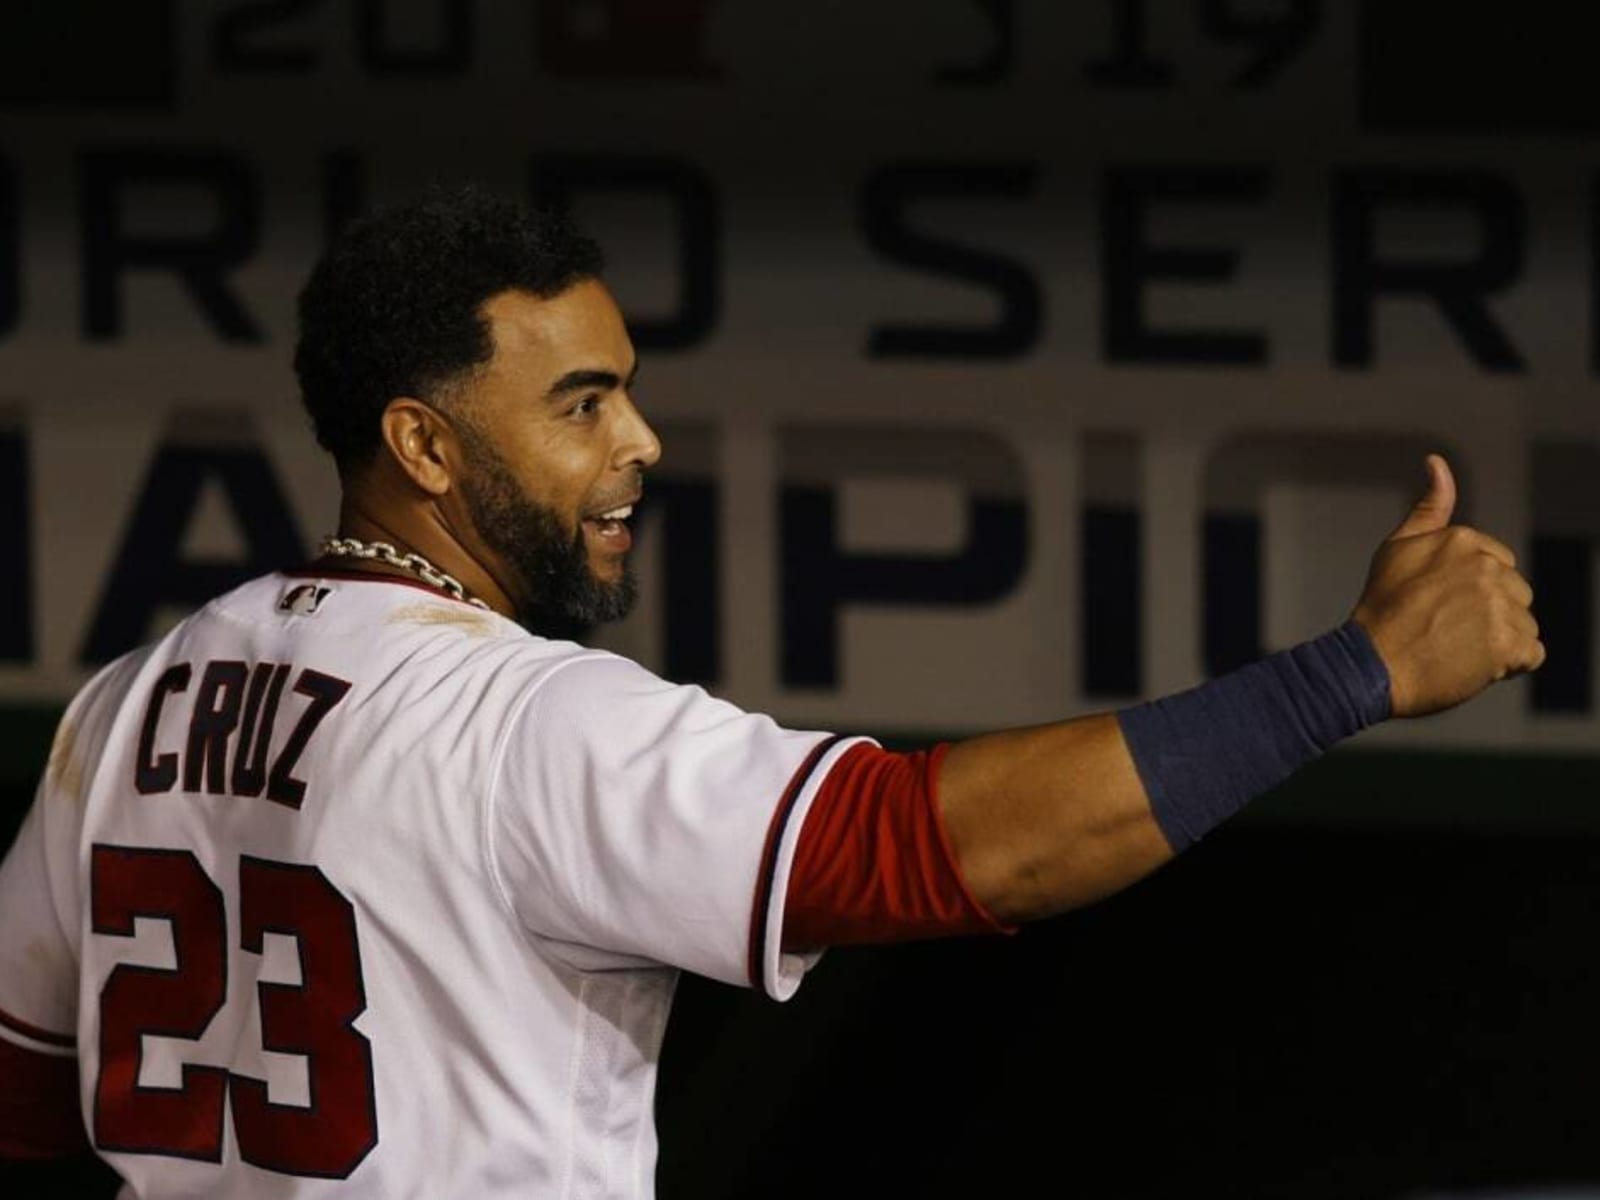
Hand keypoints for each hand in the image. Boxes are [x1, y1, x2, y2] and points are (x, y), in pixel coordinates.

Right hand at [1351, 454, 1544, 717]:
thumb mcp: (1397, 547)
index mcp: (1462, 541)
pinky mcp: (1508, 644)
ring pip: (1524, 623)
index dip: (1471, 591)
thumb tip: (1437, 461)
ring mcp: (1499, 606)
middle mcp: (1486, 568)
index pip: (1498, 566)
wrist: (1371, 665)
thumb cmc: (1381, 610)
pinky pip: (1531, 654)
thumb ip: (1429, 507)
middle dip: (1490, 613)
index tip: (1439, 605)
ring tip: (1456, 647)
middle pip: (1516, 593)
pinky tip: (1475, 663)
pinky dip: (1509, 665)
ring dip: (1499, 640)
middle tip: (1445, 628)